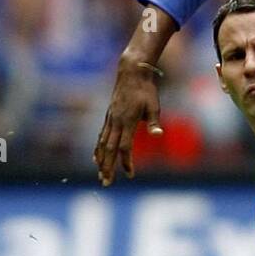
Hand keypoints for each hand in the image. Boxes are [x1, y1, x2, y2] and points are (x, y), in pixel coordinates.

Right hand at [93, 60, 163, 186]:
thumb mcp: (153, 105)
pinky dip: (98, 149)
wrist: (131, 72)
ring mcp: (110, 119)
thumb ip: (154, 122)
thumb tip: (158, 135)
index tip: (130, 174)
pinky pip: (101, 136)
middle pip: (109, 149)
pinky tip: (96, 158)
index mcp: (127, 121)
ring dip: (101, 161)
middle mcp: (115, 122)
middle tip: (106, 183)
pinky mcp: (108, 116)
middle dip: (107, 167)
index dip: (126, 162)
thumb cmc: (146, 90)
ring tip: (100, 175)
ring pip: (102, 144)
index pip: (124, 146)